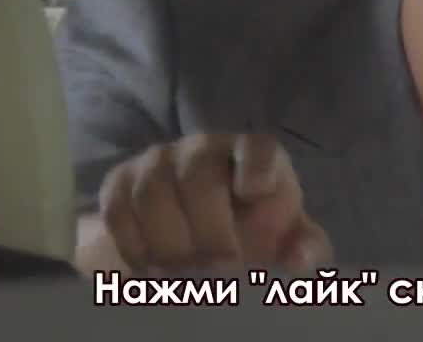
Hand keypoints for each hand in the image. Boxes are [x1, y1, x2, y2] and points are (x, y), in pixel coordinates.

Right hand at [78, 133, 332, 275]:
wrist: (186, 230)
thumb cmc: (248, 228)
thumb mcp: (282, 237)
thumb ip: (303, 246)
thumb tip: (302, 259)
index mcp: (253, 156)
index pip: (258, 149)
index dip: (256, 165)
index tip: (254, 192)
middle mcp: (204, 149)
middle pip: (199, 175)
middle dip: (210, 229)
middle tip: (222, 269)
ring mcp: (158, 161)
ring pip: (153, 194)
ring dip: (171, 244)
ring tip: (186, 275)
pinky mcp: (120, 182)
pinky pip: (119, 211)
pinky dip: (135, 247)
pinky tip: (153, 270)